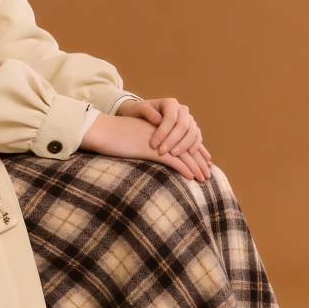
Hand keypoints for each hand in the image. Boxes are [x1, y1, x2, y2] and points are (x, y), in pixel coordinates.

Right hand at [80, 111, 210, 180]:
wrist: (101, 131)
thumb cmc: (112, 137)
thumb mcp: (132, 139)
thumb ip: (144, 144)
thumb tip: (151, 154)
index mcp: (159, 129)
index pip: (182, 140)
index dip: (194, 152)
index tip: (202, 163)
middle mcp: (162, 132)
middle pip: (186, 147)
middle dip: (198, 161)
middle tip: (207, 174)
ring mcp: (158, 140)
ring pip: (183, 154)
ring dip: (195, 167)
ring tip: (203, 178)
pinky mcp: (152, 149)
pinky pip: (172, 160)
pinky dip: (183, 168)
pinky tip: (191, 176)